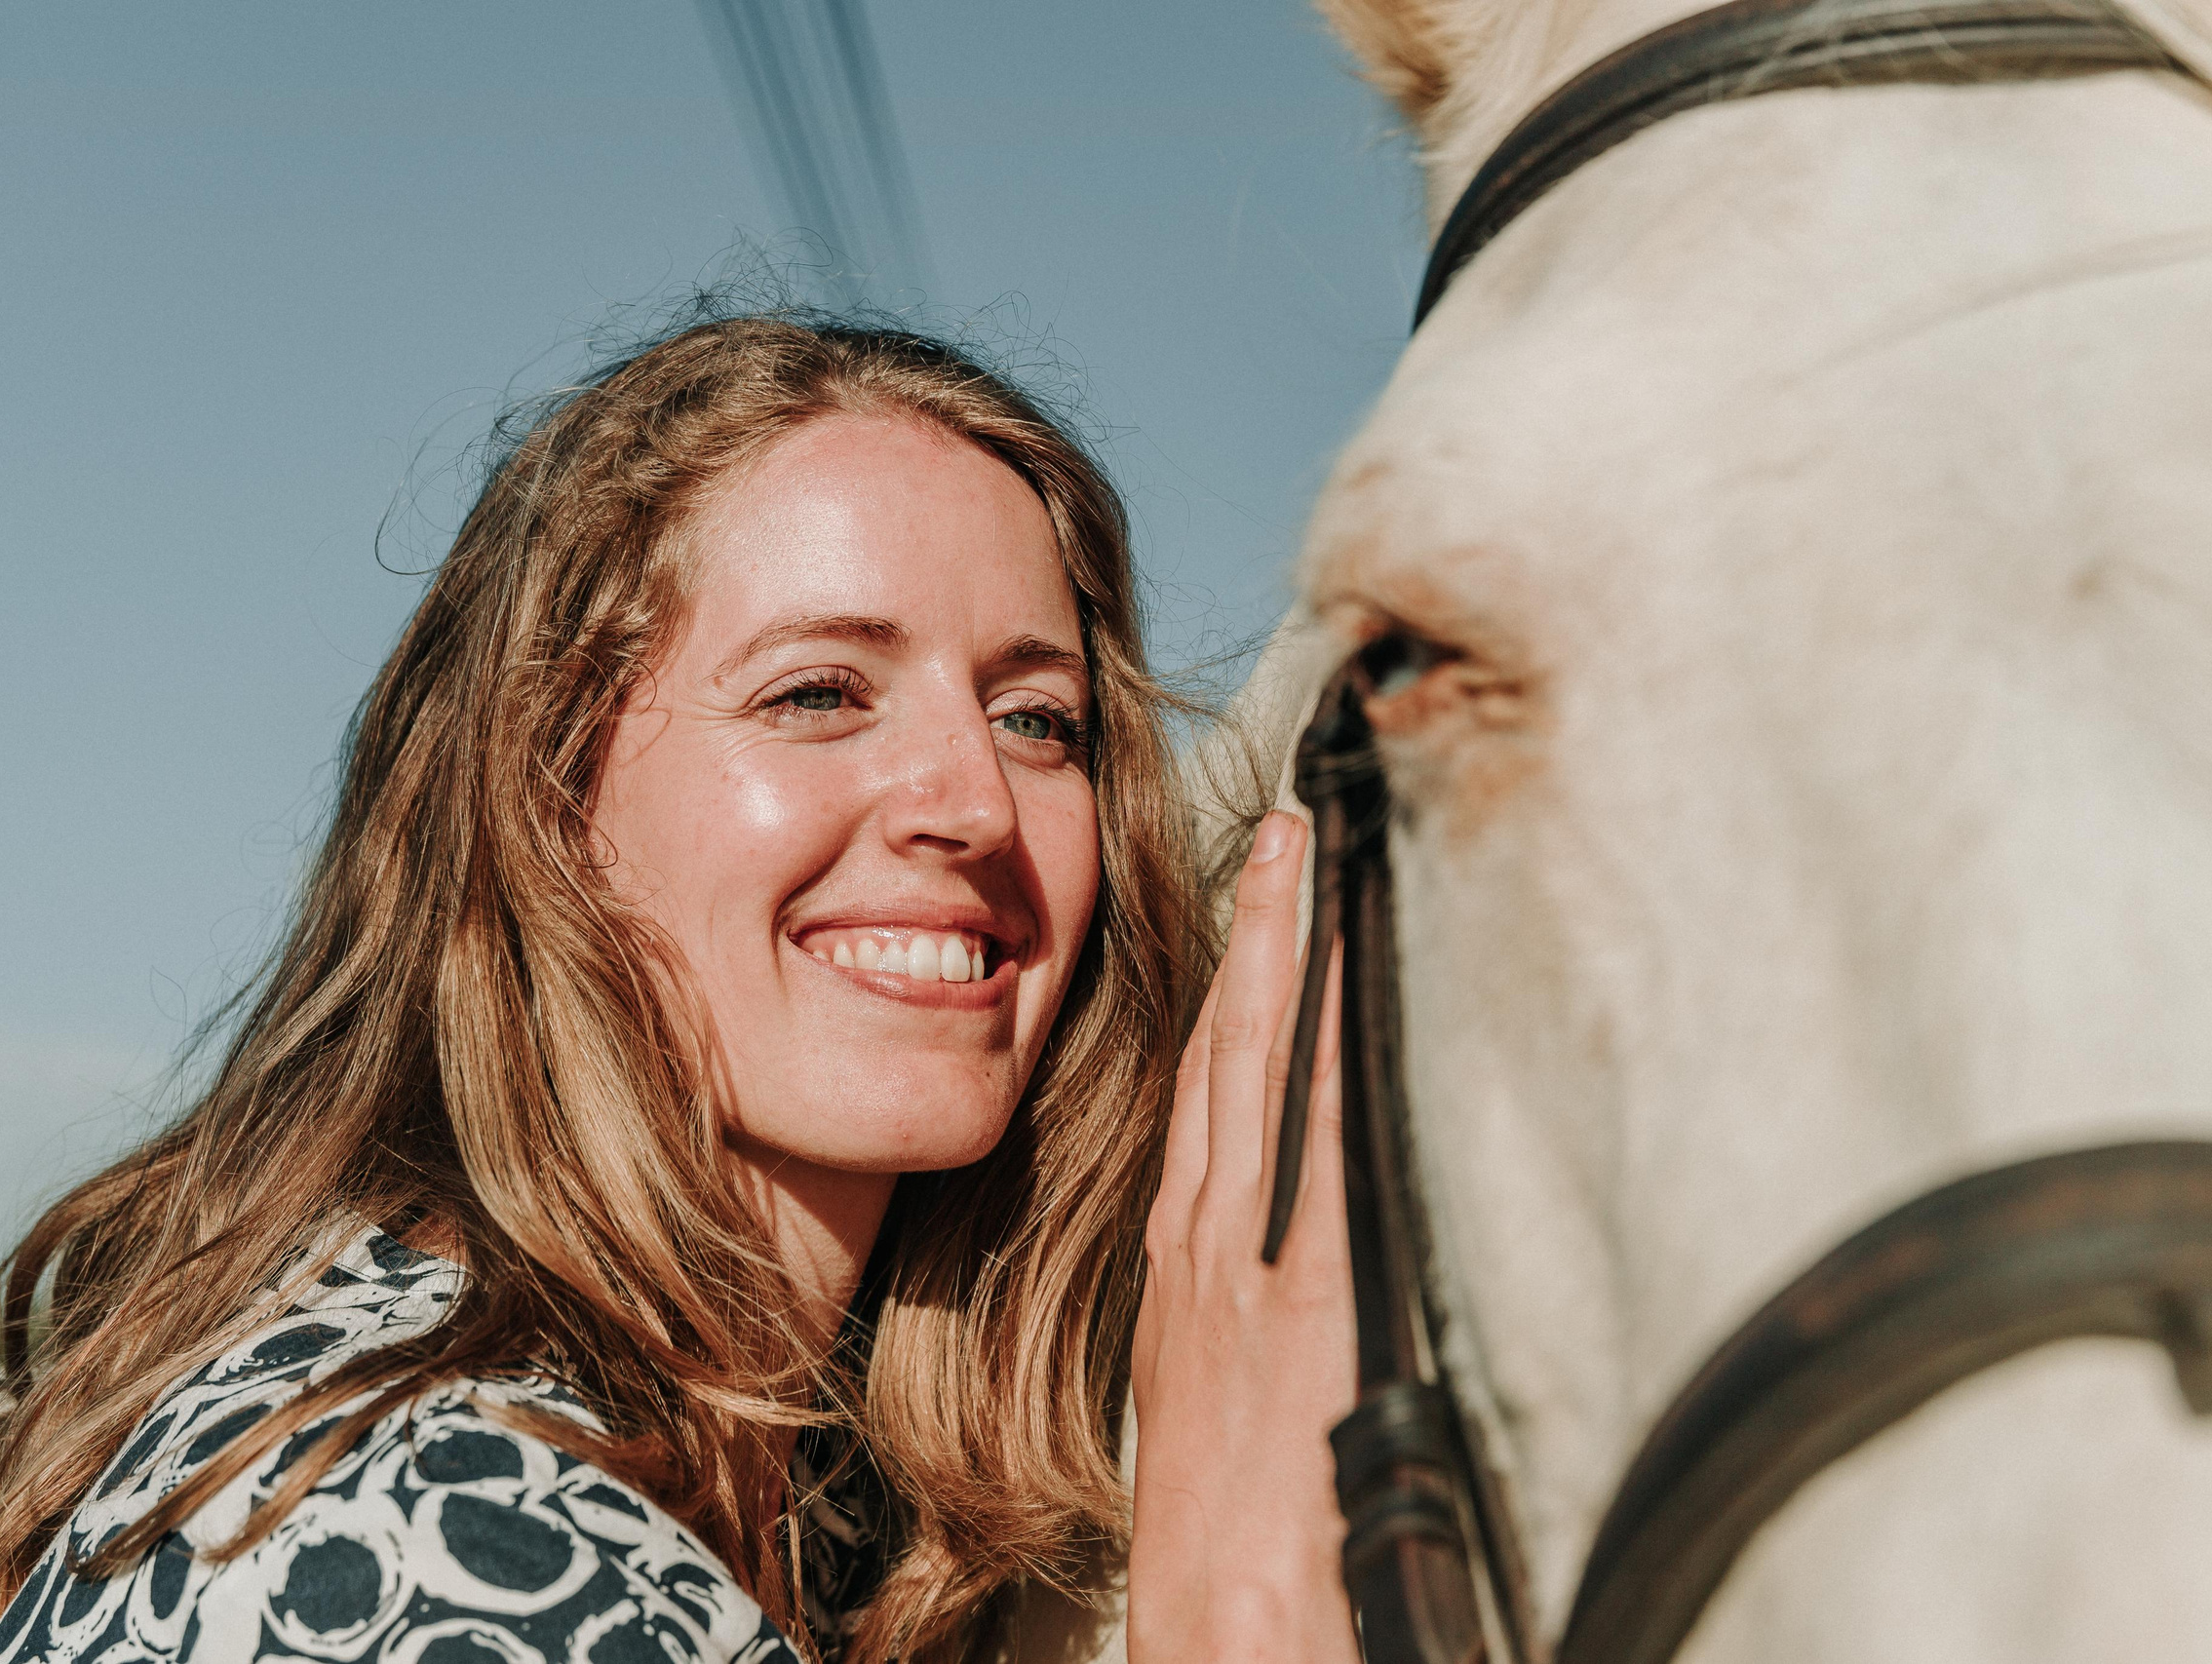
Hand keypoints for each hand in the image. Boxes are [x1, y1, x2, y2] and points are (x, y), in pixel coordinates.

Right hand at [1127, 811, 1359, 1663]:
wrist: (1225, 1615)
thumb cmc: (1238, 1533)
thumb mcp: (1224, 1406)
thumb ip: (1256, 1324)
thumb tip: (1298, 1280)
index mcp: (1187, 1269)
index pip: (1207, 1101)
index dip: (1229, 1002)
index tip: (1256, 919)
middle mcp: (1205, 1241)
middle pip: (1224, 1057)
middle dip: (1252, 939)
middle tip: (1283, 836)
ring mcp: (1244, 1250)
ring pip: (1255, 1068)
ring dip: (1280, 958)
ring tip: (1304, 862)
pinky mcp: (1294, 1275)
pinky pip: (1305, 1125)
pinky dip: (1315, 1039)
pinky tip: (1342, 971)